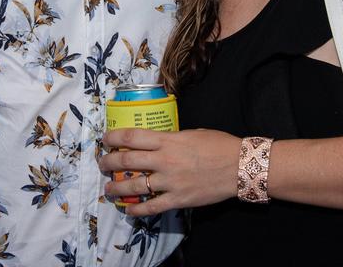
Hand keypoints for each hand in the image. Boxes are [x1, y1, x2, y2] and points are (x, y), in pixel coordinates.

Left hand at [100, 128, 238, 216]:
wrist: (239, 166)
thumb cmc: (218, 145)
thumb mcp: (191, 133)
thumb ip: (172, 138)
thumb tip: (157, 143)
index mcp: (168, 140)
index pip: (132, 137)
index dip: (113, 138)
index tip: (105, 139)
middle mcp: (165, 160)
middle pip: (127, 161)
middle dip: (109, 163)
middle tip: (102, 164)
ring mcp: (170, 181)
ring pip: (135, 186)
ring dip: (117, 188)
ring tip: (108, 189)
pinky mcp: (178, 199)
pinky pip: (152, 206)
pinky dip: (137, 209)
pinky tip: (128, 210)